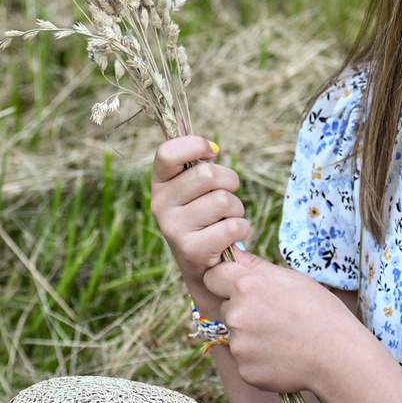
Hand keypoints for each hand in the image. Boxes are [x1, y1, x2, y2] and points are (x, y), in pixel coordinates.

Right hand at [151, 137, 250, 277]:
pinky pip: (232, 226)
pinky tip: (229, 238)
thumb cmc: (205, 217)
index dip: (195, 145)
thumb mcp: (194, 187)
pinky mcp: (191, 251)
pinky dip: (241, 229)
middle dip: (229, 182)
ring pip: (223, 200)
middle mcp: (160, 205)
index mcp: (160, 183)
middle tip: (226, 197)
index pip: (168, 153)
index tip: (212, 153)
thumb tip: (196, 134)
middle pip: (207, 174)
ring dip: (236, 209)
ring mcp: (173, 229)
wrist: (204, 268)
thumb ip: (193, 159)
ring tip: (225, 220)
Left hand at [200, 254, 363, 395]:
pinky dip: (259, 360)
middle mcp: (237, 315)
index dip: (226, 281)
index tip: (238, 287)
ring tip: (284, 340)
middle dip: (243, 311)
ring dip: (251, 337)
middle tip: (276, 318)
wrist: (338, 357)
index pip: (213, 276)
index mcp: (247, 286)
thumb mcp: (293, 280)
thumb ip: (257, 267)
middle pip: (226, 308)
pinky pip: (245, 361)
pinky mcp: (244, 370)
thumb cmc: (321, 313)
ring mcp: (239, 345)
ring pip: (235, 336)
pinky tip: (283, 357)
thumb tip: (234, 253)